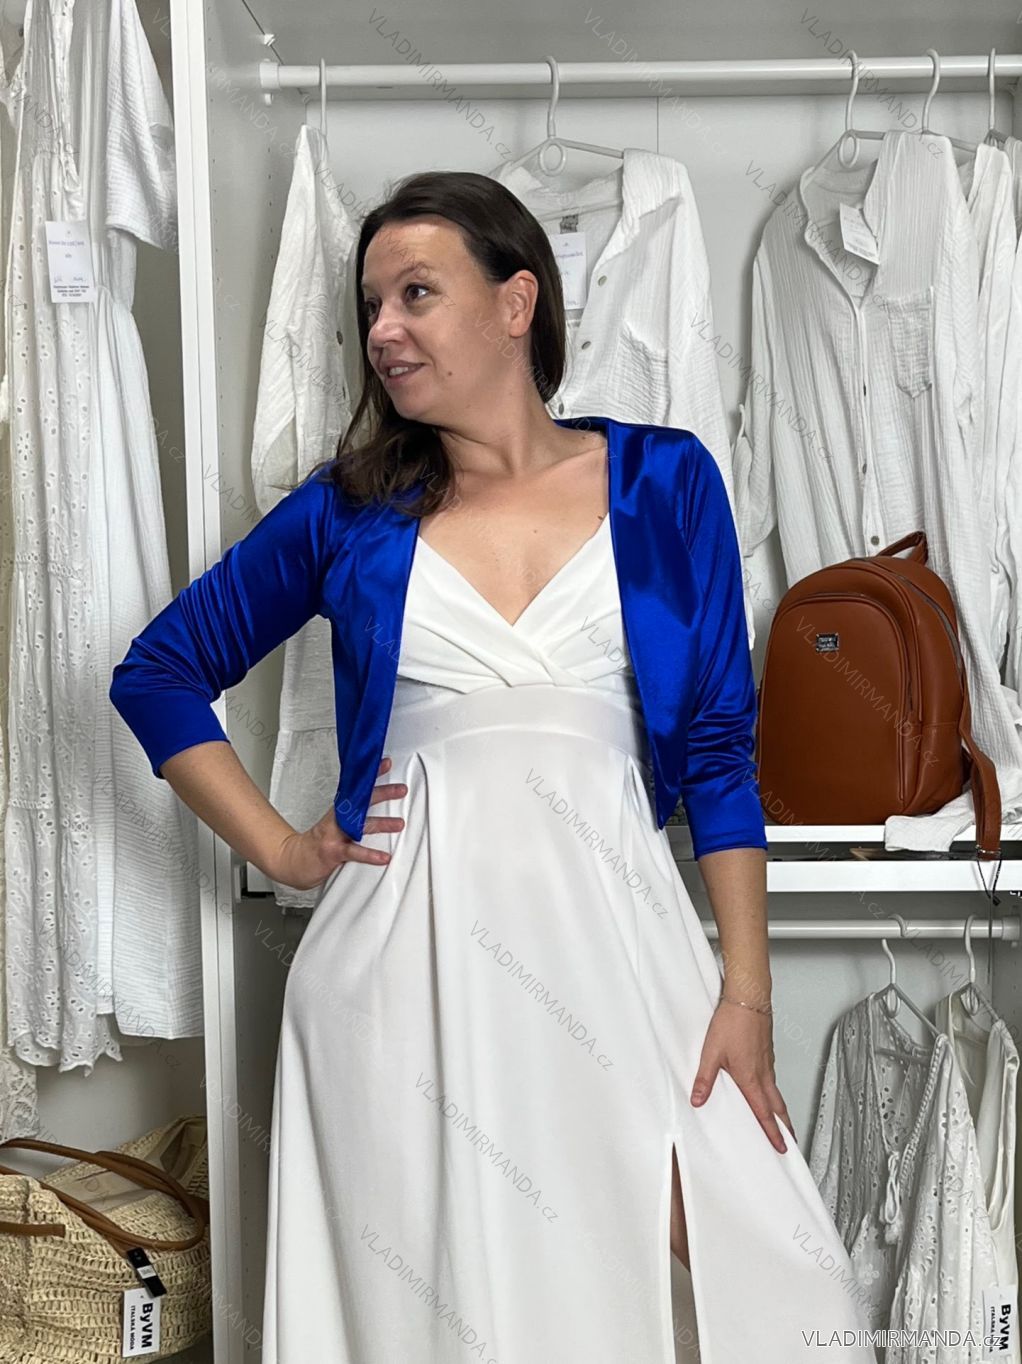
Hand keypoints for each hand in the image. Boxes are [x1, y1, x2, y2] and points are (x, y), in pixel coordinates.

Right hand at [270, 756, 405, 890]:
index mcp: (339, 811)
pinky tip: (384, 856)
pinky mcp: (332, 852)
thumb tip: (373, 803)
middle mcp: (337, 820)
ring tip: (399, 823)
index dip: (371, 775)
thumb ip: (353, 814)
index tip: (385, 764)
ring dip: (382, 824)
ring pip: (360, 826)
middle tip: (401, 789)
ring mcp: (334, 835)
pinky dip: (370, 854)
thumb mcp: (335, 824)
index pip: (357, 789)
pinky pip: (354, 852)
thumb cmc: (318, 842)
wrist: (294, 861)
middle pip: (361, 802)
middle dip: (382, 793)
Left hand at [689, 998, 794, 1152]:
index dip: (771, 1133)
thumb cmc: (732, 1022)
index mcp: (750, 1078)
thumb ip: (704, 1079)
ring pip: (777, 1093)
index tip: (780, 1148)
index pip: (763, 1113)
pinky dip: (775, 1092)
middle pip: (778, 1107)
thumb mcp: (711, 1052)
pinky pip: (773, 1079)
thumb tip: (697, 1100)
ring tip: (782, 1122)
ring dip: (781, 1111)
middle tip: (790, 1143)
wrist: (748, 999)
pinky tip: (768, 1091)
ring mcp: (768, 1063)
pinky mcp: (767, 1052)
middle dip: (784, 1127)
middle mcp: (763, 1074)